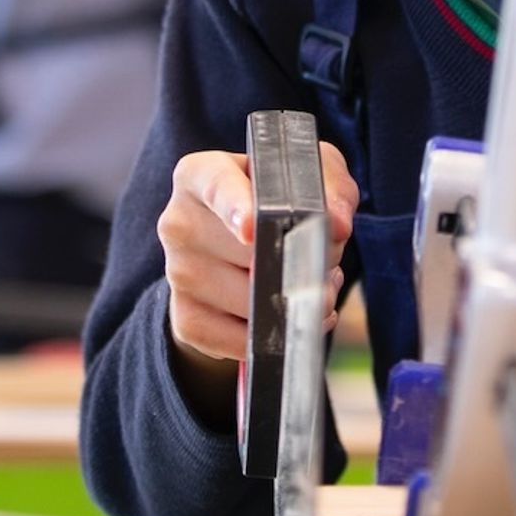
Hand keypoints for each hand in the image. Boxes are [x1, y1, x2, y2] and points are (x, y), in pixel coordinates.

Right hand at [158, 143, 357, 377]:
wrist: (241, 253)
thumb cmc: (275, 206)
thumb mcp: (308, 179)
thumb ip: (330, 188)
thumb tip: (337, 225)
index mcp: (199, 174)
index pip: (216, 187)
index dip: (236, 208)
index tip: (254, 230)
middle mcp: (179, 221)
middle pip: (246, 252)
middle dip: (297, 261)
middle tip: (323, 260)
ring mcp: (177, 273)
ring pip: (247, 301)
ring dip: (292, 302)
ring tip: (307, 285)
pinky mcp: (186, 318)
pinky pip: (236, 340)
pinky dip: (274, 336)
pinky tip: (287, 317)